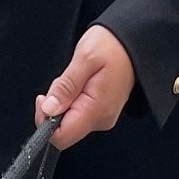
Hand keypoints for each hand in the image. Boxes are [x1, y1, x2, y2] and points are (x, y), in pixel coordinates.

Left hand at [35, 25, 135, 149]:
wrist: (135, 41)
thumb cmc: (112, 45)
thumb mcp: (84, 58)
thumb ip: (65, 87)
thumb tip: (49, 110)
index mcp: (96, 110)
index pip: (61, 137)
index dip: (45, 121)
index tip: (44, 99)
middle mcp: (100, 120)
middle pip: (63, 130)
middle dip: (54, 108)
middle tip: (64, 80)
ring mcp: (102, 118)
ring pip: (68, 122)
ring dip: (63, 102)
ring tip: (76, 78)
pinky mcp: (101, 113)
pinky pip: (77, 114)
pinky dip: (71, 100)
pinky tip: (80, 83)